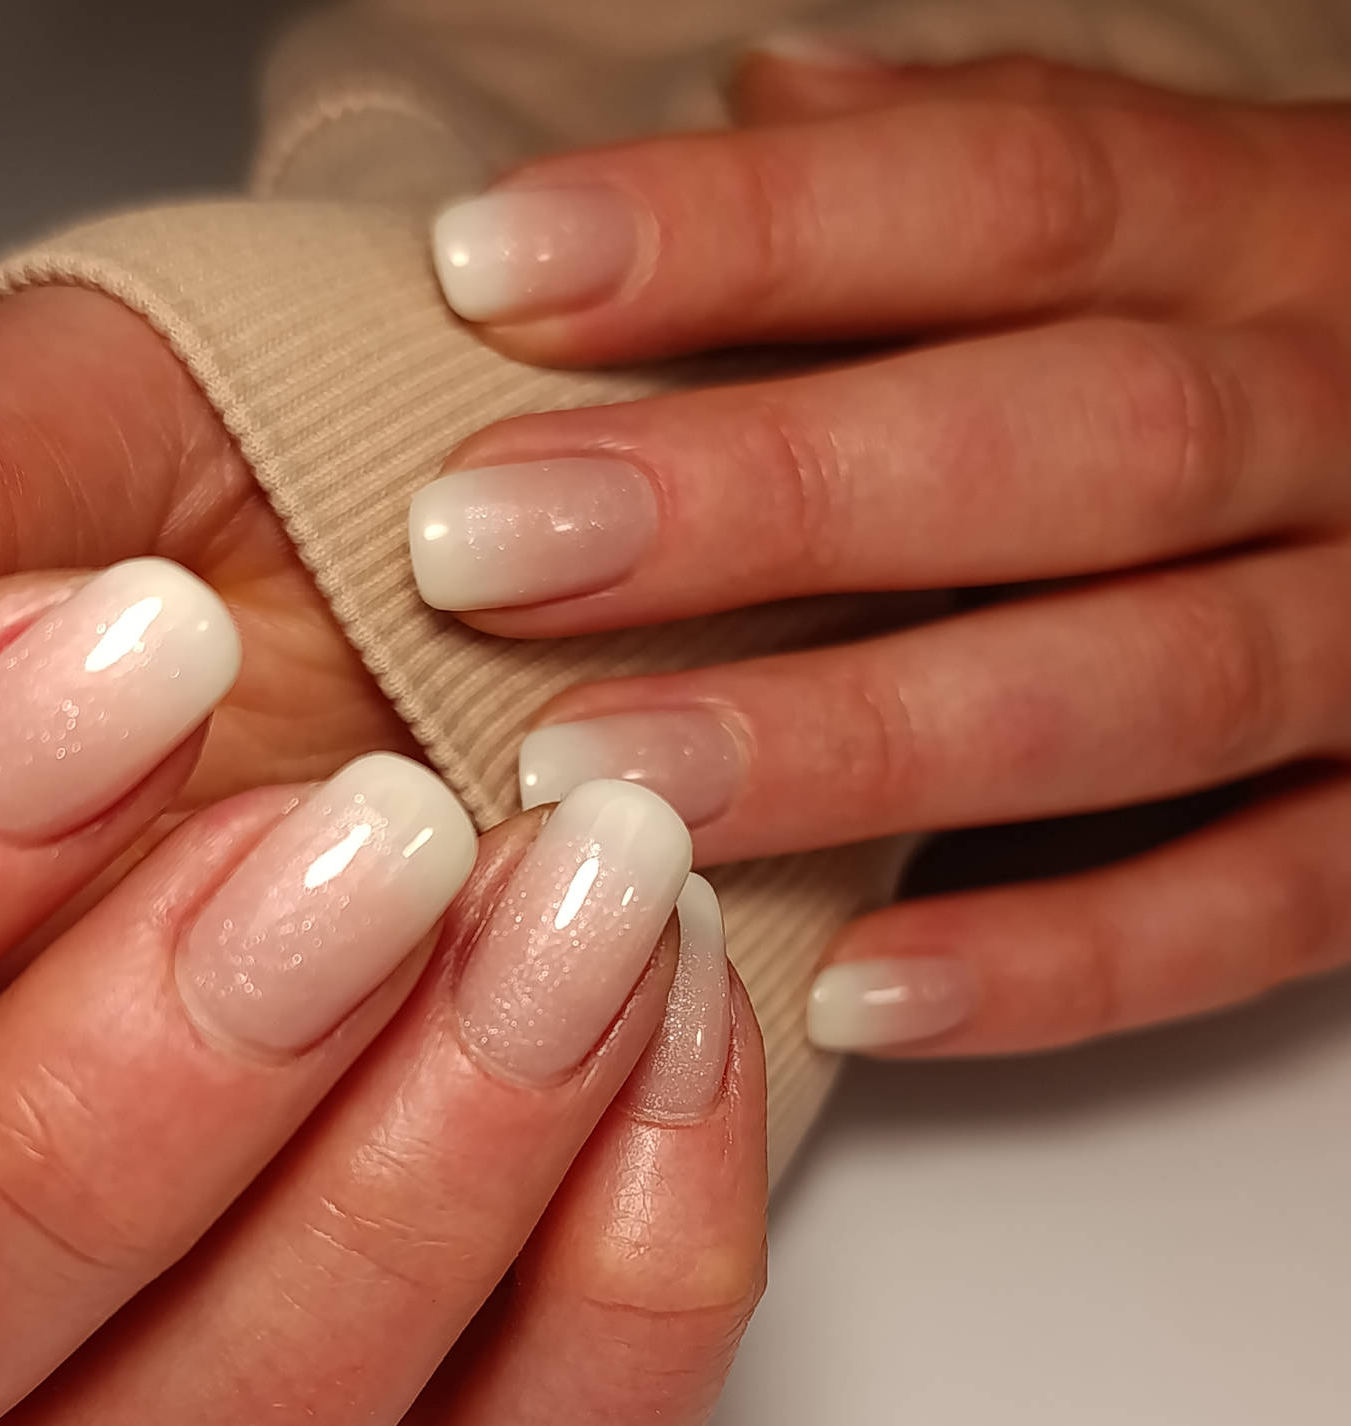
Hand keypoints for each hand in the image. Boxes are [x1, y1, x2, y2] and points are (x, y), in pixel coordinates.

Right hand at [0, 306, 766, 1425]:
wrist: (545, 568)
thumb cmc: (281, 506)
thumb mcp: (75, 430)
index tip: (126, 651)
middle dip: (113, 1106)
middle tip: (367, 831)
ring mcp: (202, 1367)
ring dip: (383, 1217)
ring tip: (571, 901)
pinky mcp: (475, 1404)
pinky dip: (625, 1293)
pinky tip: (677, 1015)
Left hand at [414, 54, 1350, 1057]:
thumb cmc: (1263, 347)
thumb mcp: (1168, 214)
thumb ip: (976, 171)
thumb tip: (762, 101)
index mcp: (1265, 233)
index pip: (1013, 189)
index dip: (750, 232)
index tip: (495, 274)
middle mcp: (1337, 425)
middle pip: (1069, 445)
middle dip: (772, 499)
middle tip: (493, 550)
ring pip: (1144, 691)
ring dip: (864, 743)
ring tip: (616, 781)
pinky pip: (1246, 913)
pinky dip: (1055, 965)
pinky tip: (850, 991)